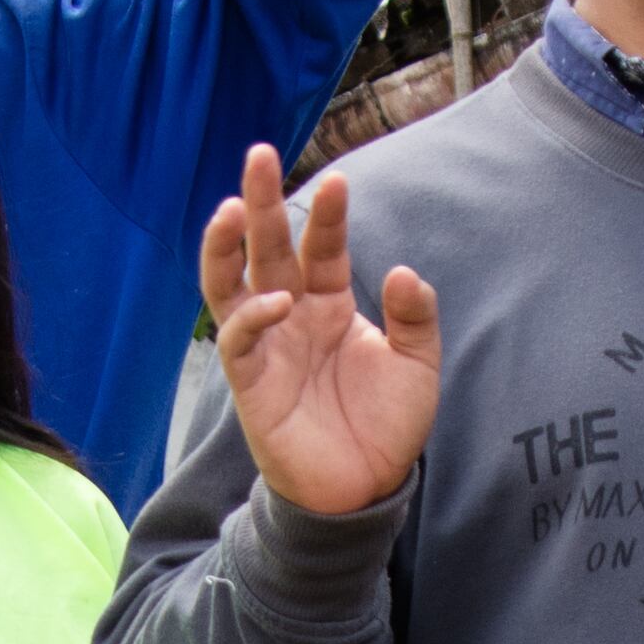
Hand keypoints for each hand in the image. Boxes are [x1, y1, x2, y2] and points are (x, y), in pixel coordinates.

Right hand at [206, 148, 439, 515]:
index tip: (340, 180)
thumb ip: (415, 317)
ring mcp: (267, 347)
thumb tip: (403, 271)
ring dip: (227, 245)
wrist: (365, 490)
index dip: (330, 215)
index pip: (322, 247)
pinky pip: (239, 341)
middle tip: (258, 153)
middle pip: (267, 248)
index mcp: (329, 305)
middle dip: (262, 200)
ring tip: (234, 206)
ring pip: (231, 284)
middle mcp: (292, 316)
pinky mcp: (251, 384)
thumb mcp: (417, 365)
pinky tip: (277, 302)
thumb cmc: (386, 426)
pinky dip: (253, 317)